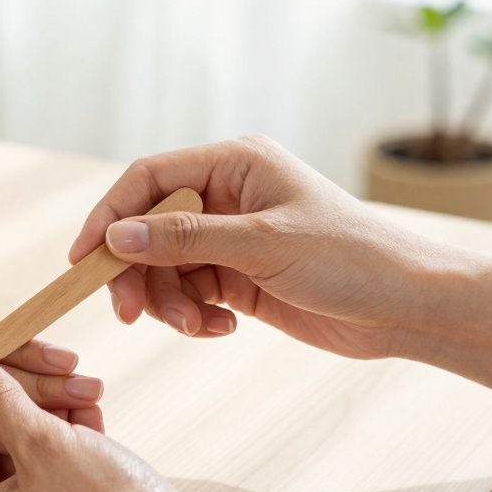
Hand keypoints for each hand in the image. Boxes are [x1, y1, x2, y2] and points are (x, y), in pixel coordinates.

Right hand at [69, 135, 458, 358]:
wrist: (407, 307)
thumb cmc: (351, 259)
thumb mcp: (264, 244)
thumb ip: (186, 239)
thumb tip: (118, 235)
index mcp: (235, 164)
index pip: (149, 180)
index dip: (109, 215)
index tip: (84, 260)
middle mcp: (227, 196)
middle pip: (148, 229)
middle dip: (137, 273)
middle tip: (132, 314)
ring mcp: (231, 238)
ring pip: (165, 268)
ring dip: (170, 303)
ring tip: (199, 326)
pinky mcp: (238, 277)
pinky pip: (189, 295)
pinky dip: (194, 317)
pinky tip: (225, 327)